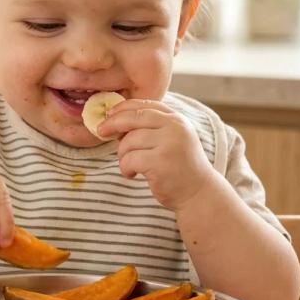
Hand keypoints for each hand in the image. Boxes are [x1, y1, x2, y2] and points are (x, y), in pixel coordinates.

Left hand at [97, 100, 213, 209]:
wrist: (199, 193)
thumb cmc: (179, 168)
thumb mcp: (170, 140)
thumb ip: (151, 128)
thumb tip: (115, 121)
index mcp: (177, 119)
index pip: (145, 105)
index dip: (124, 108)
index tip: (110, 114)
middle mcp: (175, 127)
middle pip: (134, 117)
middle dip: (113, 124)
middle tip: (101, 132)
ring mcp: (169, 143)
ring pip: (129, 141)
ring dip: (122, 155)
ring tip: (129, 166)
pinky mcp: (161, 162)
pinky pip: (130, 159)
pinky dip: (125, 168)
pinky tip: (132, 175)